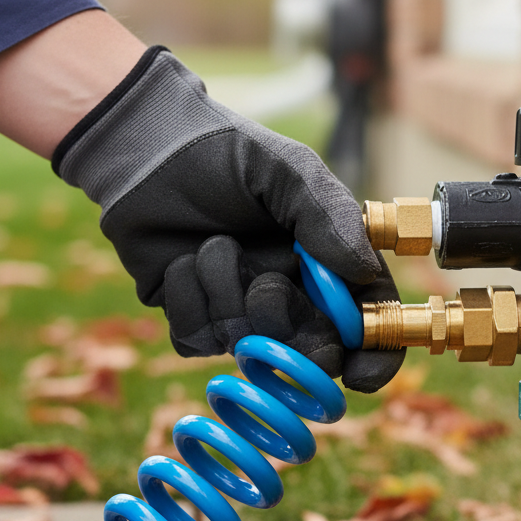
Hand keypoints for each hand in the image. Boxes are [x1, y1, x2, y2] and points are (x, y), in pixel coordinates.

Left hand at [53, 46, 404, 391]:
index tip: (360, 372)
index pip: (370, 320)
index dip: (375, 355)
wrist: (146, 148)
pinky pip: (196, 340)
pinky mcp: (194, 320)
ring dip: (225, 291)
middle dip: (287, 326)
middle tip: (266, 288)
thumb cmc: (225, 152)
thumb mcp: (288, 170)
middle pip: (313, 352)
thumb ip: (329, 217)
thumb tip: (363, 272)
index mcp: (330, 260)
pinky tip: (181, 260)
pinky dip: (187, 300)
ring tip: (213, 241)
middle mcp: (292, 293)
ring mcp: (242, 312)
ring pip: (247, 343)